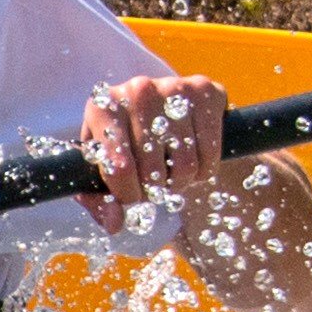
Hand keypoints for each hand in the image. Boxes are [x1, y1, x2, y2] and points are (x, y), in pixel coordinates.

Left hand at [72, 73, 228, 240]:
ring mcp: (174, 87)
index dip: (127, 195)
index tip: (130, 197)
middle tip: (152, 184)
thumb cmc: (125, 146)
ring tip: (170, 171)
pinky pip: (210, 155)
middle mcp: (137, 90)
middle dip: (153, 190)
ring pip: (185, 166)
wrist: (163, 110)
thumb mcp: (102, 170)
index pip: (120, 168)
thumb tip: (116, 224)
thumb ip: (101, 202)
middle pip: (153, 171)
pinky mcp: (206, 91)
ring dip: (179, 182)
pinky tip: (191, 158)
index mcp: (102, 107)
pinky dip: (203, 171)